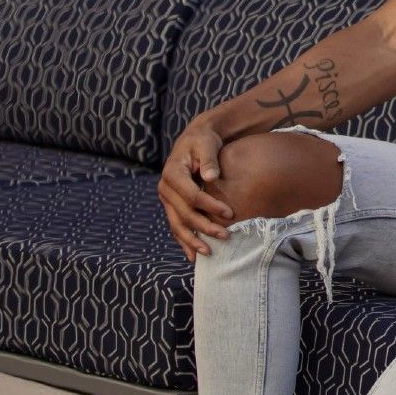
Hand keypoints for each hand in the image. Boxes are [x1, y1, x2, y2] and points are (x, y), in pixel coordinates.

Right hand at [157, 118, 234, 260]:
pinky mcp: (171, 205)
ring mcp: (167, 199)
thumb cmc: (204, 141)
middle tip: (226, 236)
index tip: (230, 213)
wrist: (195, 140)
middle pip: (183, 214)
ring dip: (191, 240)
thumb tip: (211, 177)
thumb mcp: (207, 145)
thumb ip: (209, 160)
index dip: (210, 206)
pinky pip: (175, 225)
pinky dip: (184, 240)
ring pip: (176, 224)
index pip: (191, 195)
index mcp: (172, 173)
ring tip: (208, 253)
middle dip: (204, 227)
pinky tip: (193, 255)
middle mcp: (165, 188)